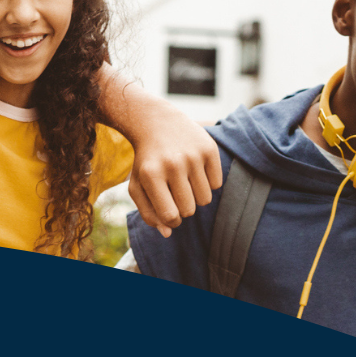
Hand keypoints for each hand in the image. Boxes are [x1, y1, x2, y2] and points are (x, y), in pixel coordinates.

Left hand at [126, 104, 222, 237]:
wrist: (156, 122)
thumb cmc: (147, 161)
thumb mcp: (138, 186)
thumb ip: (149, 213)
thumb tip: (168, 233)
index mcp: (151, 175)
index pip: (170, 216)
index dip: (172, 221)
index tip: (170, 213)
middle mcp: (172, 164)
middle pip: (189, 210)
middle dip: (184, 208)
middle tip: (176, 193)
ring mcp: (192, 155)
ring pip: (206, 200)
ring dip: (197, 197)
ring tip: (186, 181)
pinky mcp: (209, 148)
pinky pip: (217, 184)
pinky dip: (209, 183)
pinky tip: (196, 170)